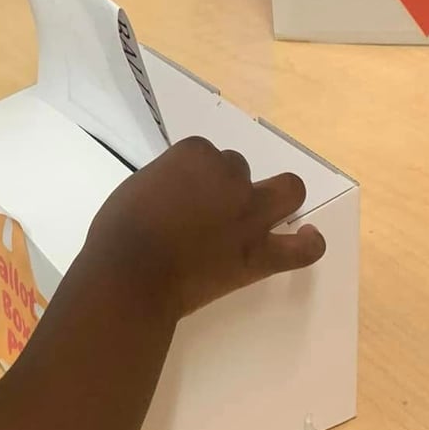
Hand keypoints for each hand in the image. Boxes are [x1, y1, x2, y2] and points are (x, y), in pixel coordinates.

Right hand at [83, 137, 325, 325]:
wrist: (130, 275)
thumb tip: (179, 198)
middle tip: (207, 210)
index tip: (181, 194)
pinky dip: (310, 243)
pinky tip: (307, 238)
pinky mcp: (259, 254)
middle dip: (227, 184)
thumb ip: (167, 183)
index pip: (205, 154)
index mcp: (194, 154)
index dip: (194, 176)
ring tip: (266, 211)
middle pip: (239, 168)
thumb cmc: (118, 231)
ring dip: (278, 196)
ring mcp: (250, 214)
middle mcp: (229, 176)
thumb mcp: (137, 187)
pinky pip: (302, 249)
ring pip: (287, 190)